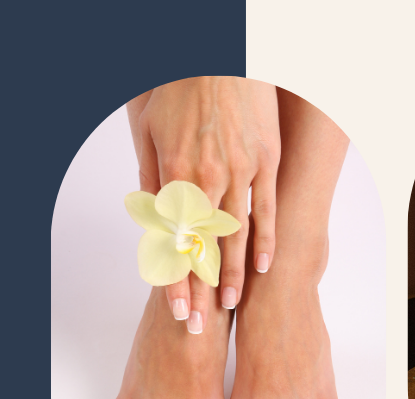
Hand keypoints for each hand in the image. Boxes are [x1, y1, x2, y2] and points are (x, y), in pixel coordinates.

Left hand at [126, 78, 279, 326]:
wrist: (220, 55)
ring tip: (227, 308)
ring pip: (237, 235)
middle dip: (199, 291)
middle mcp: (210, 178)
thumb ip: (151, 178)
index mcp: (178, 173)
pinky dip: (264, 240)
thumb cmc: (177, 90)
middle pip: (204, 248)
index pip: (175, 243)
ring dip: (232, 275)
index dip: (175, 280)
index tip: (176, 313)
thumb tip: (149, 219)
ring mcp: (243, 171)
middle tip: (196, 328)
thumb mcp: (149, 132)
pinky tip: (262, 268)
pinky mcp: (266, 161)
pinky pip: (266, 208)